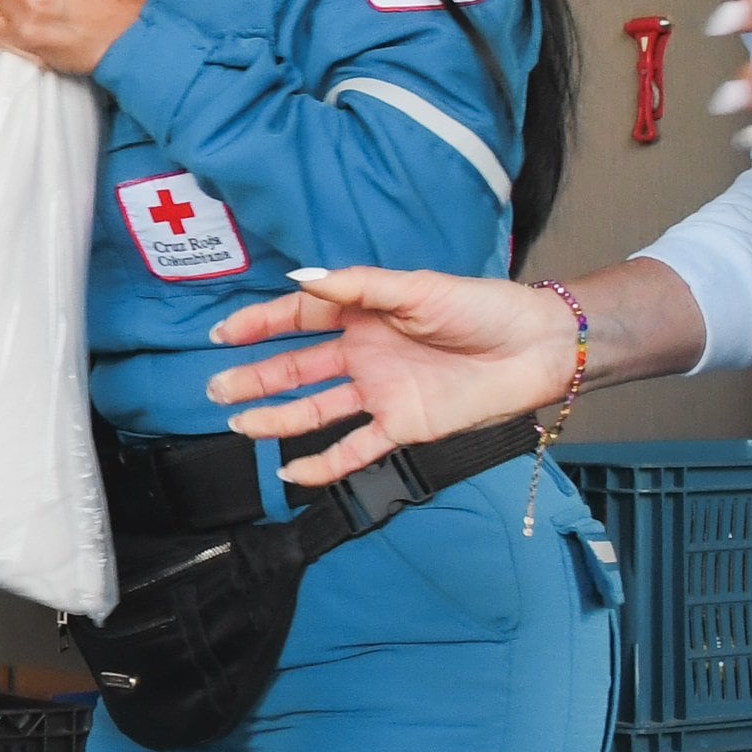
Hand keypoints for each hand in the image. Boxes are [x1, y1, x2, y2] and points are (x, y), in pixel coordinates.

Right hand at [201, 268, 580, 484]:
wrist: (536, 348)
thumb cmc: (482, 308)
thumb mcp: (418, 288)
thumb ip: (359, 288)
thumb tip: (302, 280)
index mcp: (365, 314)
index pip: (300, 319)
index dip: (260, 325)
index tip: (222, 334)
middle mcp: (365, 354)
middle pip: (297, 367)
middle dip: (255, 376)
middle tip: (215, 387)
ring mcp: (381, 393)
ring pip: (316, 409)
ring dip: (276, 417)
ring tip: (238, 423)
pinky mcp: (403, 427)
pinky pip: (355, 449)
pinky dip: (324, 464)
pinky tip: (291, 471)